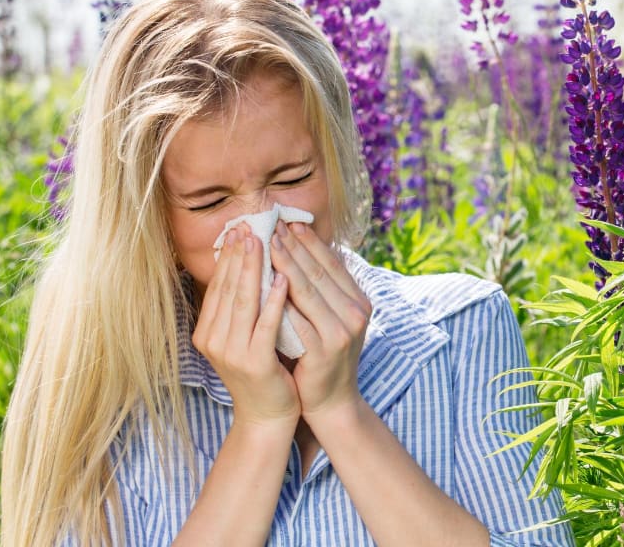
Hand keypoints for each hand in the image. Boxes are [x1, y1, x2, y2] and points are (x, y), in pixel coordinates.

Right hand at [192, 225, 299, 428]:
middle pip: (228, 288)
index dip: (229, 257)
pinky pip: (265, 324)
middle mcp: (213, 341)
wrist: (268, 414)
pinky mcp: (255, 362)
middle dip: (241, 255)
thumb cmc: (262, 368)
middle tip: (250, 225)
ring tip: (264, 242)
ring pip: (244, 302)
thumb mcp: (245, 334)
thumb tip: (247, 263)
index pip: (218, 286)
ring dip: (254, 269)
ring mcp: (232, 353)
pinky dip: (274, 300)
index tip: (240, 229)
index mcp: (207, 331)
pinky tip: (283, 279)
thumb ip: (243, 305)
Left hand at [270, 221, 373, 424]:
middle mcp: (354, 314)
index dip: (310, 242)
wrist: (331, 400)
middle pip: (318, 273)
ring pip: (308, 292)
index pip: (331, 264)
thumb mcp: (333, 318)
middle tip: (271, 226)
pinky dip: (280, 301)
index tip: (289, 223)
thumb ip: (324, 290)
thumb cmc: (325, 354)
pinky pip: (297, 321)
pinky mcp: (323, 352)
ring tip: (266, 246)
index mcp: (358, 301)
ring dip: (285, 265)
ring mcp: (340, 333)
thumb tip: (305, 250)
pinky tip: (264, 285)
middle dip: (293, 247)